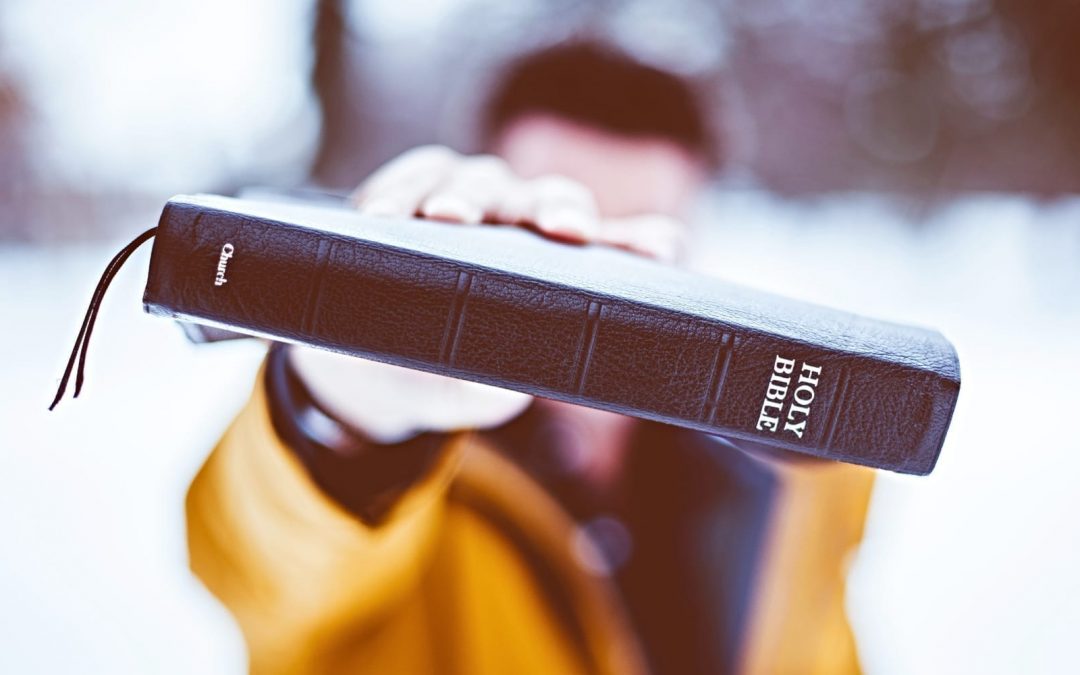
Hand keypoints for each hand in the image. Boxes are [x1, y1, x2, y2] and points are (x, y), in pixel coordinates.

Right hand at [291, 146, 686, 443]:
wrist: (381, 366)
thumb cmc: (450, 375)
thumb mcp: (477, 390)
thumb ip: (495, 385)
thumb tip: (500, 385)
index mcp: (560, 269)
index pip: (613, 245)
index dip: (638, 242)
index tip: (660, 250)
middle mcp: (524, 226)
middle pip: (552, 198)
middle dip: (555, 209)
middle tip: (555, 229)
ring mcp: (473, 202)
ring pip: (481, 179)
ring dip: (465, 195)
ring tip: (445, 217)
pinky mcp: (416, 191)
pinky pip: (416, 175)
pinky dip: (400, 189)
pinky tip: (383, 211)